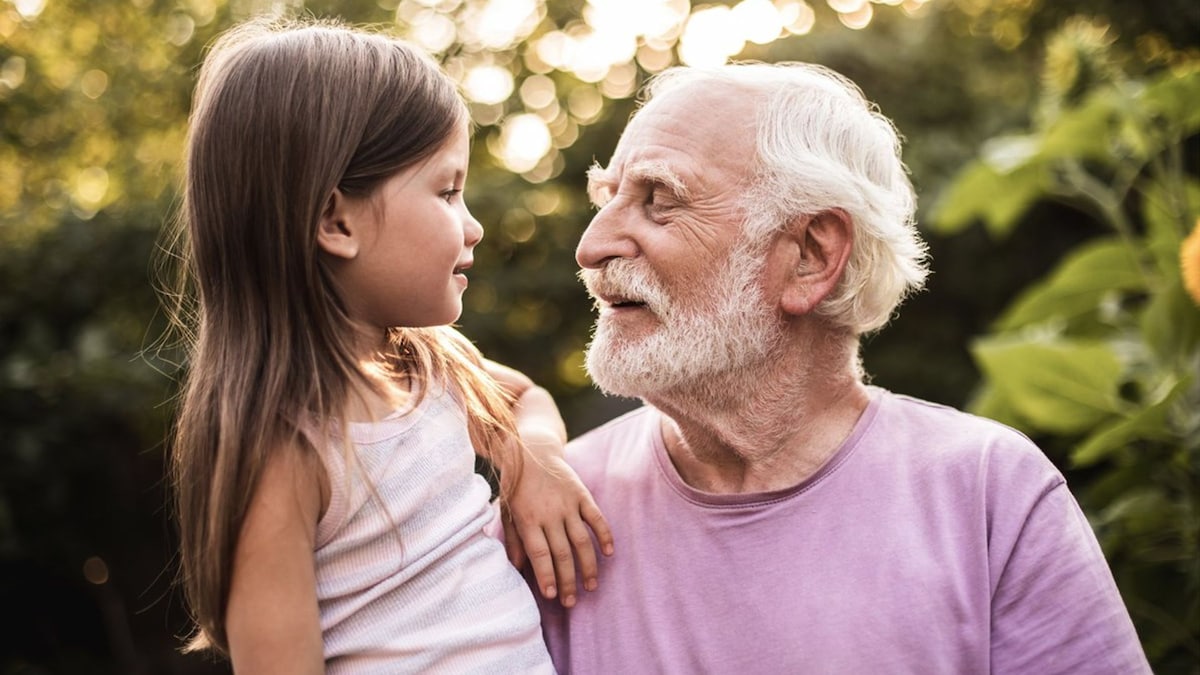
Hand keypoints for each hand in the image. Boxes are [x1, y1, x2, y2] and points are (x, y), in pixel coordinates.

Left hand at [501, 432, 612, 607]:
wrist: (531, 449)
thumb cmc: (516, 486)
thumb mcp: (506, 511)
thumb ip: (512, 539)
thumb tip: (518, 568)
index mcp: (529, 519)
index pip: (540, 554)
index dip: (547, 575)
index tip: (551, 595)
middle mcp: (550, 514)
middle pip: (562, 553)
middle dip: (567, 580)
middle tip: (571, 602)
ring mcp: (568, 504)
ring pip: (582, 541)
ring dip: (588, 566)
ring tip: (591, 586)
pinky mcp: (582, 495)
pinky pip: (596, 518)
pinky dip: (604, 535)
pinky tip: (609, 553)